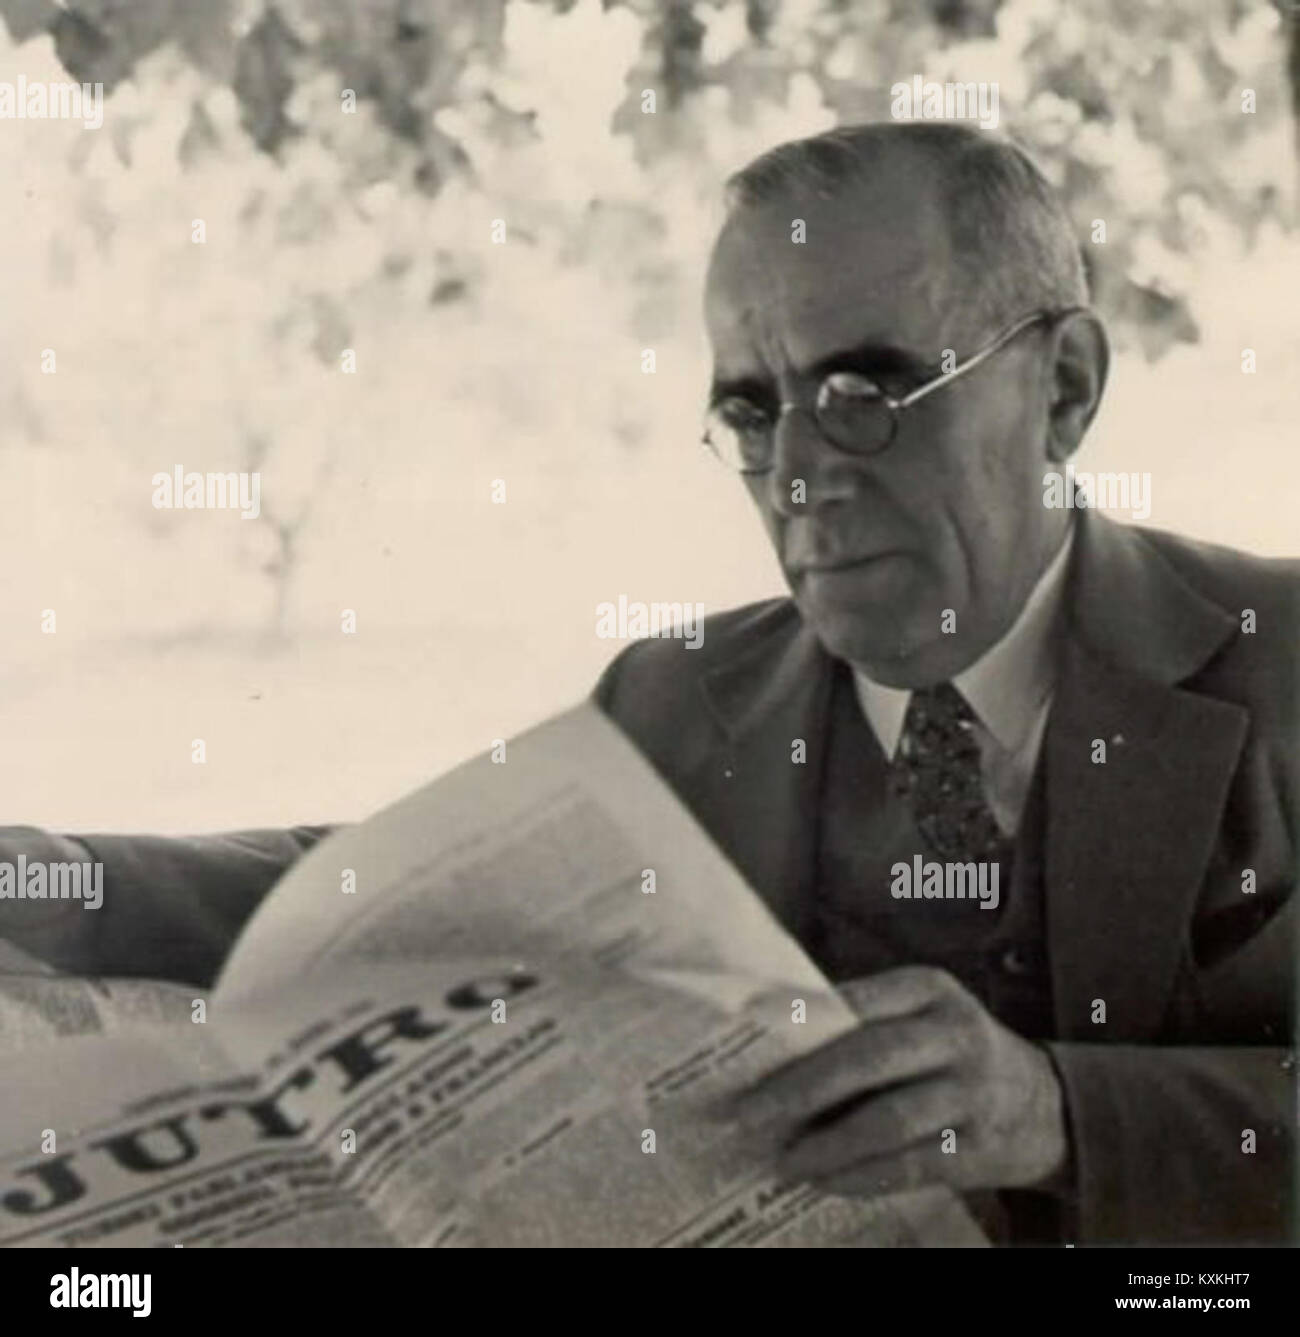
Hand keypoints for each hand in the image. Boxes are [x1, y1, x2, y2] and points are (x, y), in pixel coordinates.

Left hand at [732, 966, 1069, 1196]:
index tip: (746, 1042)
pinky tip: (823, 1181)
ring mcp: (972, 1091)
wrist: (1048, 1105)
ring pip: (886, 1119)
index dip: (797, 1022)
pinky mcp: (980, 1146)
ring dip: (826, 1144)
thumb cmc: (951, 1052)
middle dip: (799, 1089)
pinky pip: (909, 1165)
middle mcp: (954, 1032)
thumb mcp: (921, 1015)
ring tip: (780, 1159)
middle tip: (747, 1113)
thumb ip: (860, 1021)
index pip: (854, 1001)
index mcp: (928, 988)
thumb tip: (768, 1047)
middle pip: (865, 1059)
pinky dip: (859, 1176)